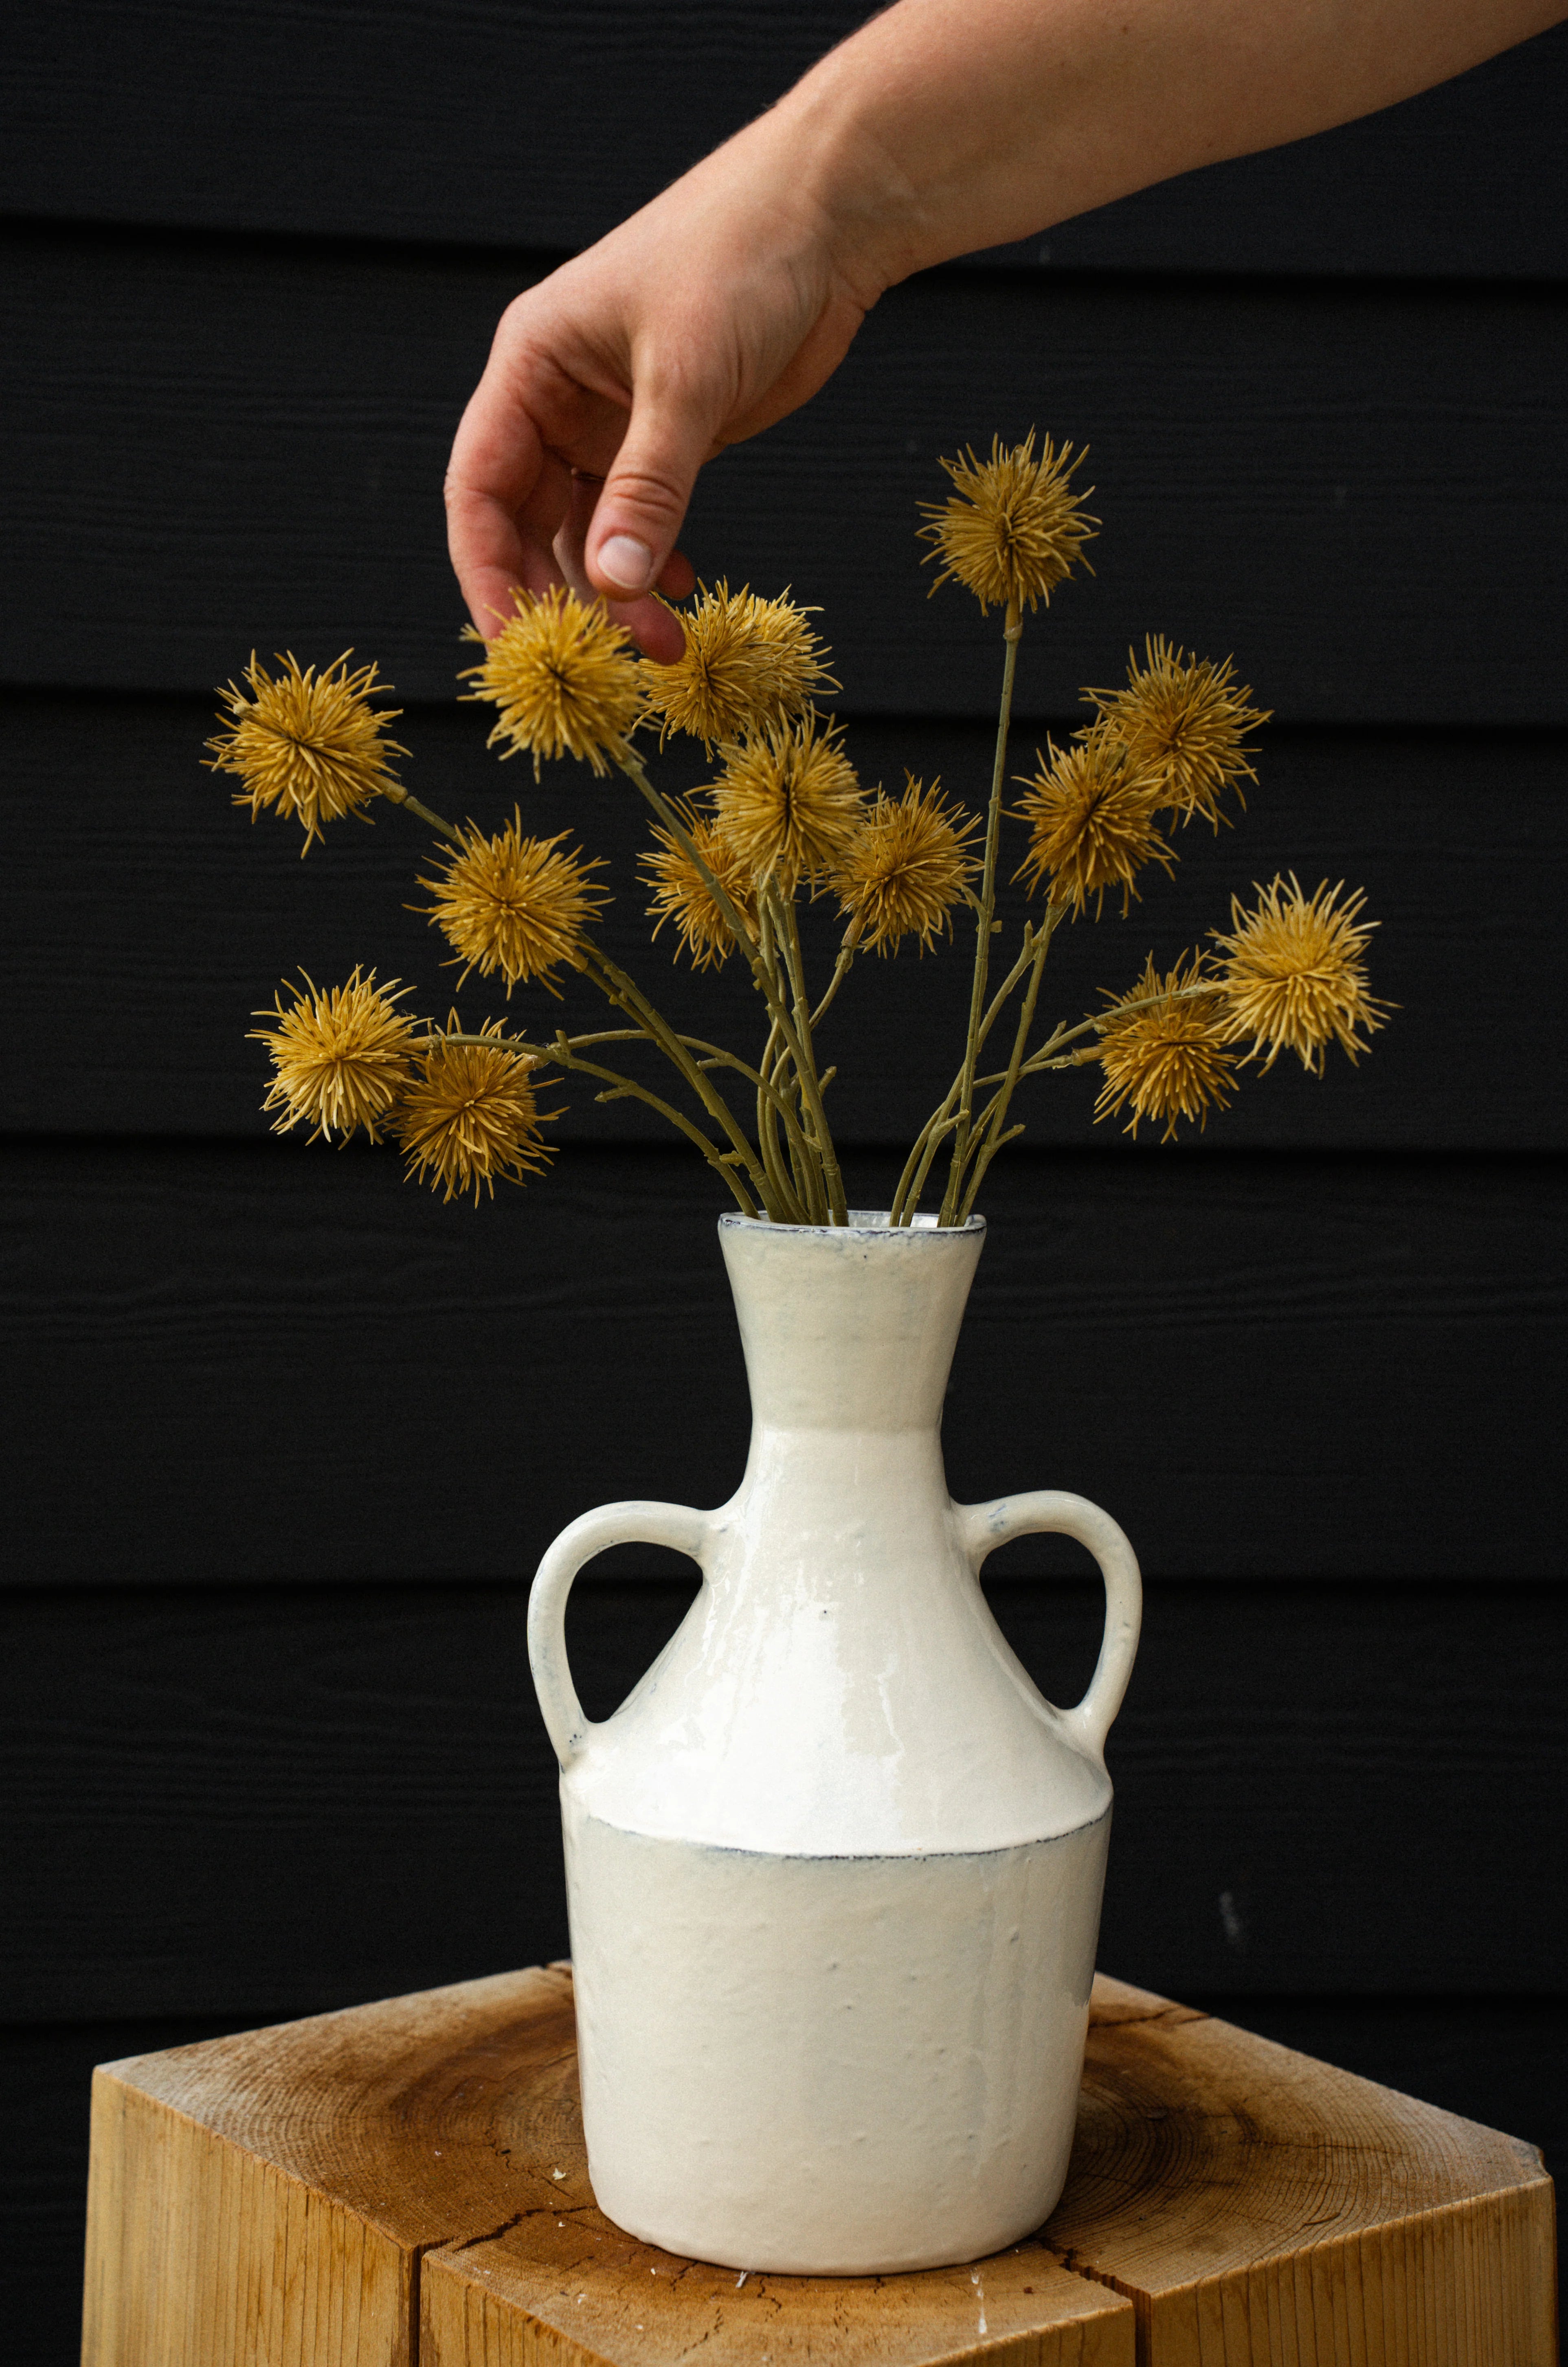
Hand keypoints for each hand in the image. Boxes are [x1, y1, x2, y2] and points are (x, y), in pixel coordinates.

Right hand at [444, 108, 881, 661]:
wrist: (826, 218)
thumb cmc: (741, 258)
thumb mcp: (688, 377)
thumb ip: (649, 484)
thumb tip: (614, 581)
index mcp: (531, 365)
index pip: (479, 488)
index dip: (487, 572)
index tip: (517, 642)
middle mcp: (557, 399)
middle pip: (524, 524)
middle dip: (557, 597)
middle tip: (600, 661)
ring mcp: (611, 424)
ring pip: (585, 534)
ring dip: (613, 595)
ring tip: (659, 647)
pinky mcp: (667, 440)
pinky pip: (637, 522)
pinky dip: (649, 566)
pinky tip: (676, 595)